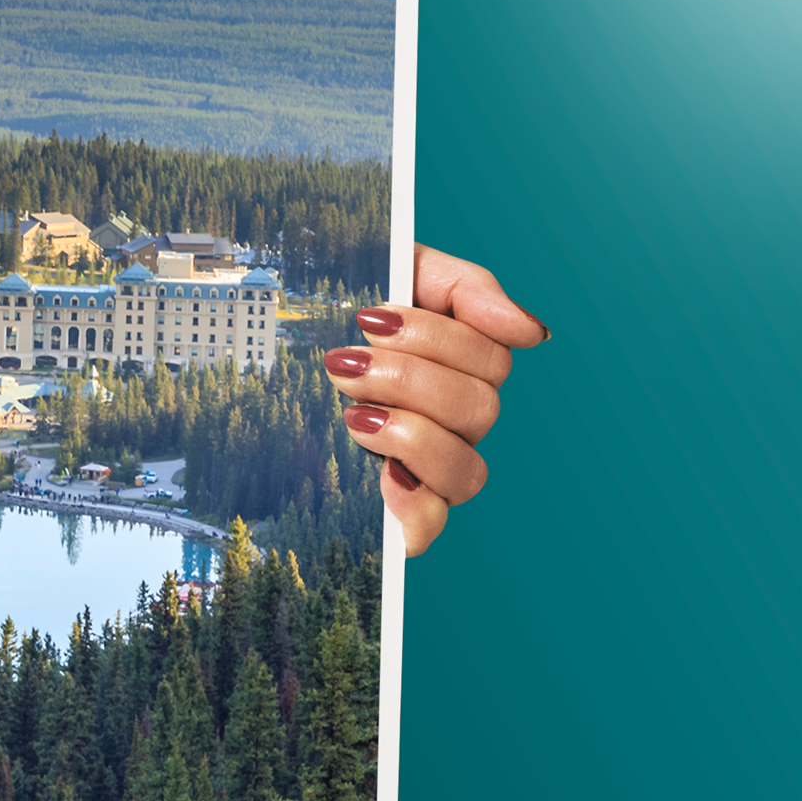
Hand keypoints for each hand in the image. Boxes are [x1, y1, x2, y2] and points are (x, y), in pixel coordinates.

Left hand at [317, 244, 543, 556]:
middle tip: (344, 362)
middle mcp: (459, 422)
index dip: (435, 338)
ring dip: (411, 436)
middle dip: (407, 379)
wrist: (268, 351)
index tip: (370, 317)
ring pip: (468, 472)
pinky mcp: (398, 511)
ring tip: (353, 413)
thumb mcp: (402, 273)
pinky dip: (414, 506)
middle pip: (479, 410)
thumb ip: (467, 289)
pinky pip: (430, 527)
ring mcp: (433, 469)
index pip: (492, 359)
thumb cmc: (343, 306)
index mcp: (465, 365)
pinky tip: (382, 476)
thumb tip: (532, 332)